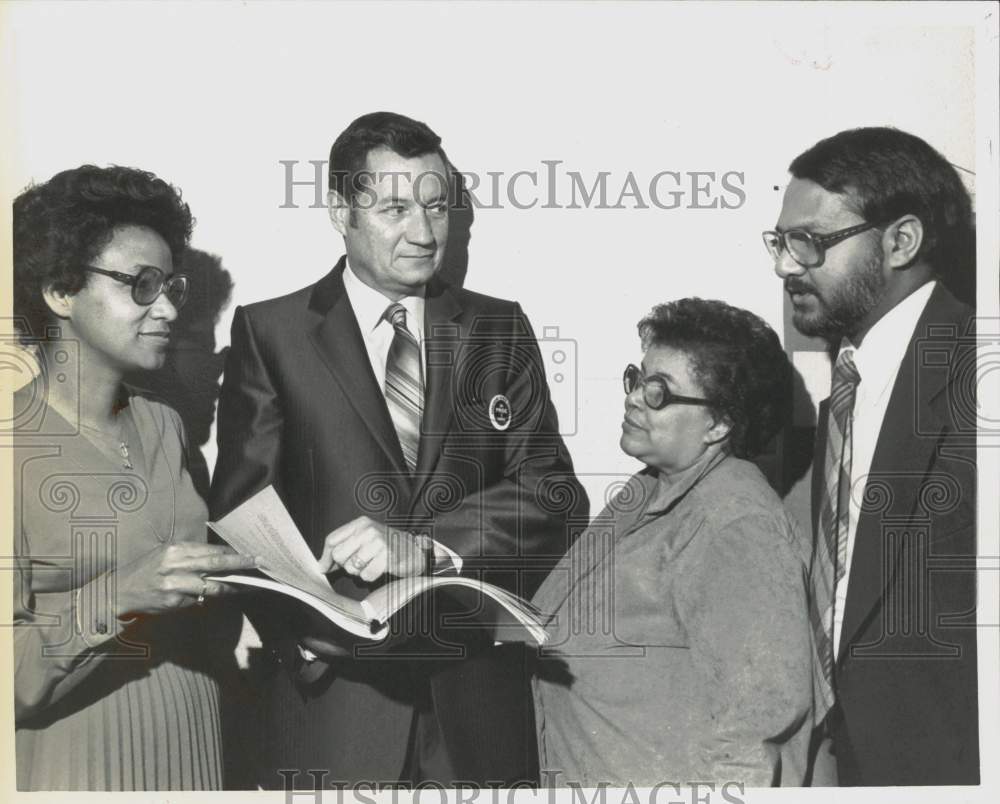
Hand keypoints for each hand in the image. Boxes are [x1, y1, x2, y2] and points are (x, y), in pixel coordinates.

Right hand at [114, 543, 258, 617]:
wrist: (118, 591)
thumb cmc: (145, 571)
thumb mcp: (165, 555)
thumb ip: (190, 557)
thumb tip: (219, 561)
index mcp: (175, 549)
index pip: (210, 550)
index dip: (232, 553)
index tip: (249, 554)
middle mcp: (175, 564)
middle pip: (215, 564)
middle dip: (239, 564)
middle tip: (258, 563)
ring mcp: (174, 584)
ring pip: (210, 586)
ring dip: (230, 587)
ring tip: (246, 586)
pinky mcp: (172, 601)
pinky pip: (195, 600)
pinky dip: (201, 599)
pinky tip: (203, 598)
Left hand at [317, 516, 428, 582]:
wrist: (416, 551)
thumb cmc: (388, 546)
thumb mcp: (366, 538)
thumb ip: (345, 547)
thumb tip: (323, 565)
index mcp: (361, 523)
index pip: (332, 539)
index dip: (325, 556)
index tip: (323, 567)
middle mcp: (368, 530)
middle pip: (339, 554)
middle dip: (345, 565)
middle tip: (358, 563)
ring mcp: (378, 543)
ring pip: (351, 566)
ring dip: (359, 571)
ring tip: (371, 564)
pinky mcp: (386, 557)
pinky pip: (365, 575)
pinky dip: (370, 576)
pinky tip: (379, 569)